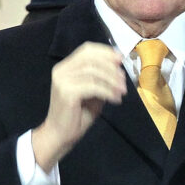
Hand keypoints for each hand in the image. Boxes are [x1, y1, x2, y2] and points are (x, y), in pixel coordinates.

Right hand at [31, 42, 125, 169]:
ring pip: (94, 72)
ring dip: (112, 81)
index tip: (121, 59)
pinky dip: (108, 92)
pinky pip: (93, 87)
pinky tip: (115, 100)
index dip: (105, 51)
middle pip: (91, 58)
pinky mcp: (67, 92)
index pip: (86, 49)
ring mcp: (62, 80)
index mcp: (65, 67)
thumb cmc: (77, 114)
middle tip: (124, 80)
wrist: (61, 134)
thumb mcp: (92, 92)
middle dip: (111, 67)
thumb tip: (118, 68)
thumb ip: (100, 78)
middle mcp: (61, 70)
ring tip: (123, 92)